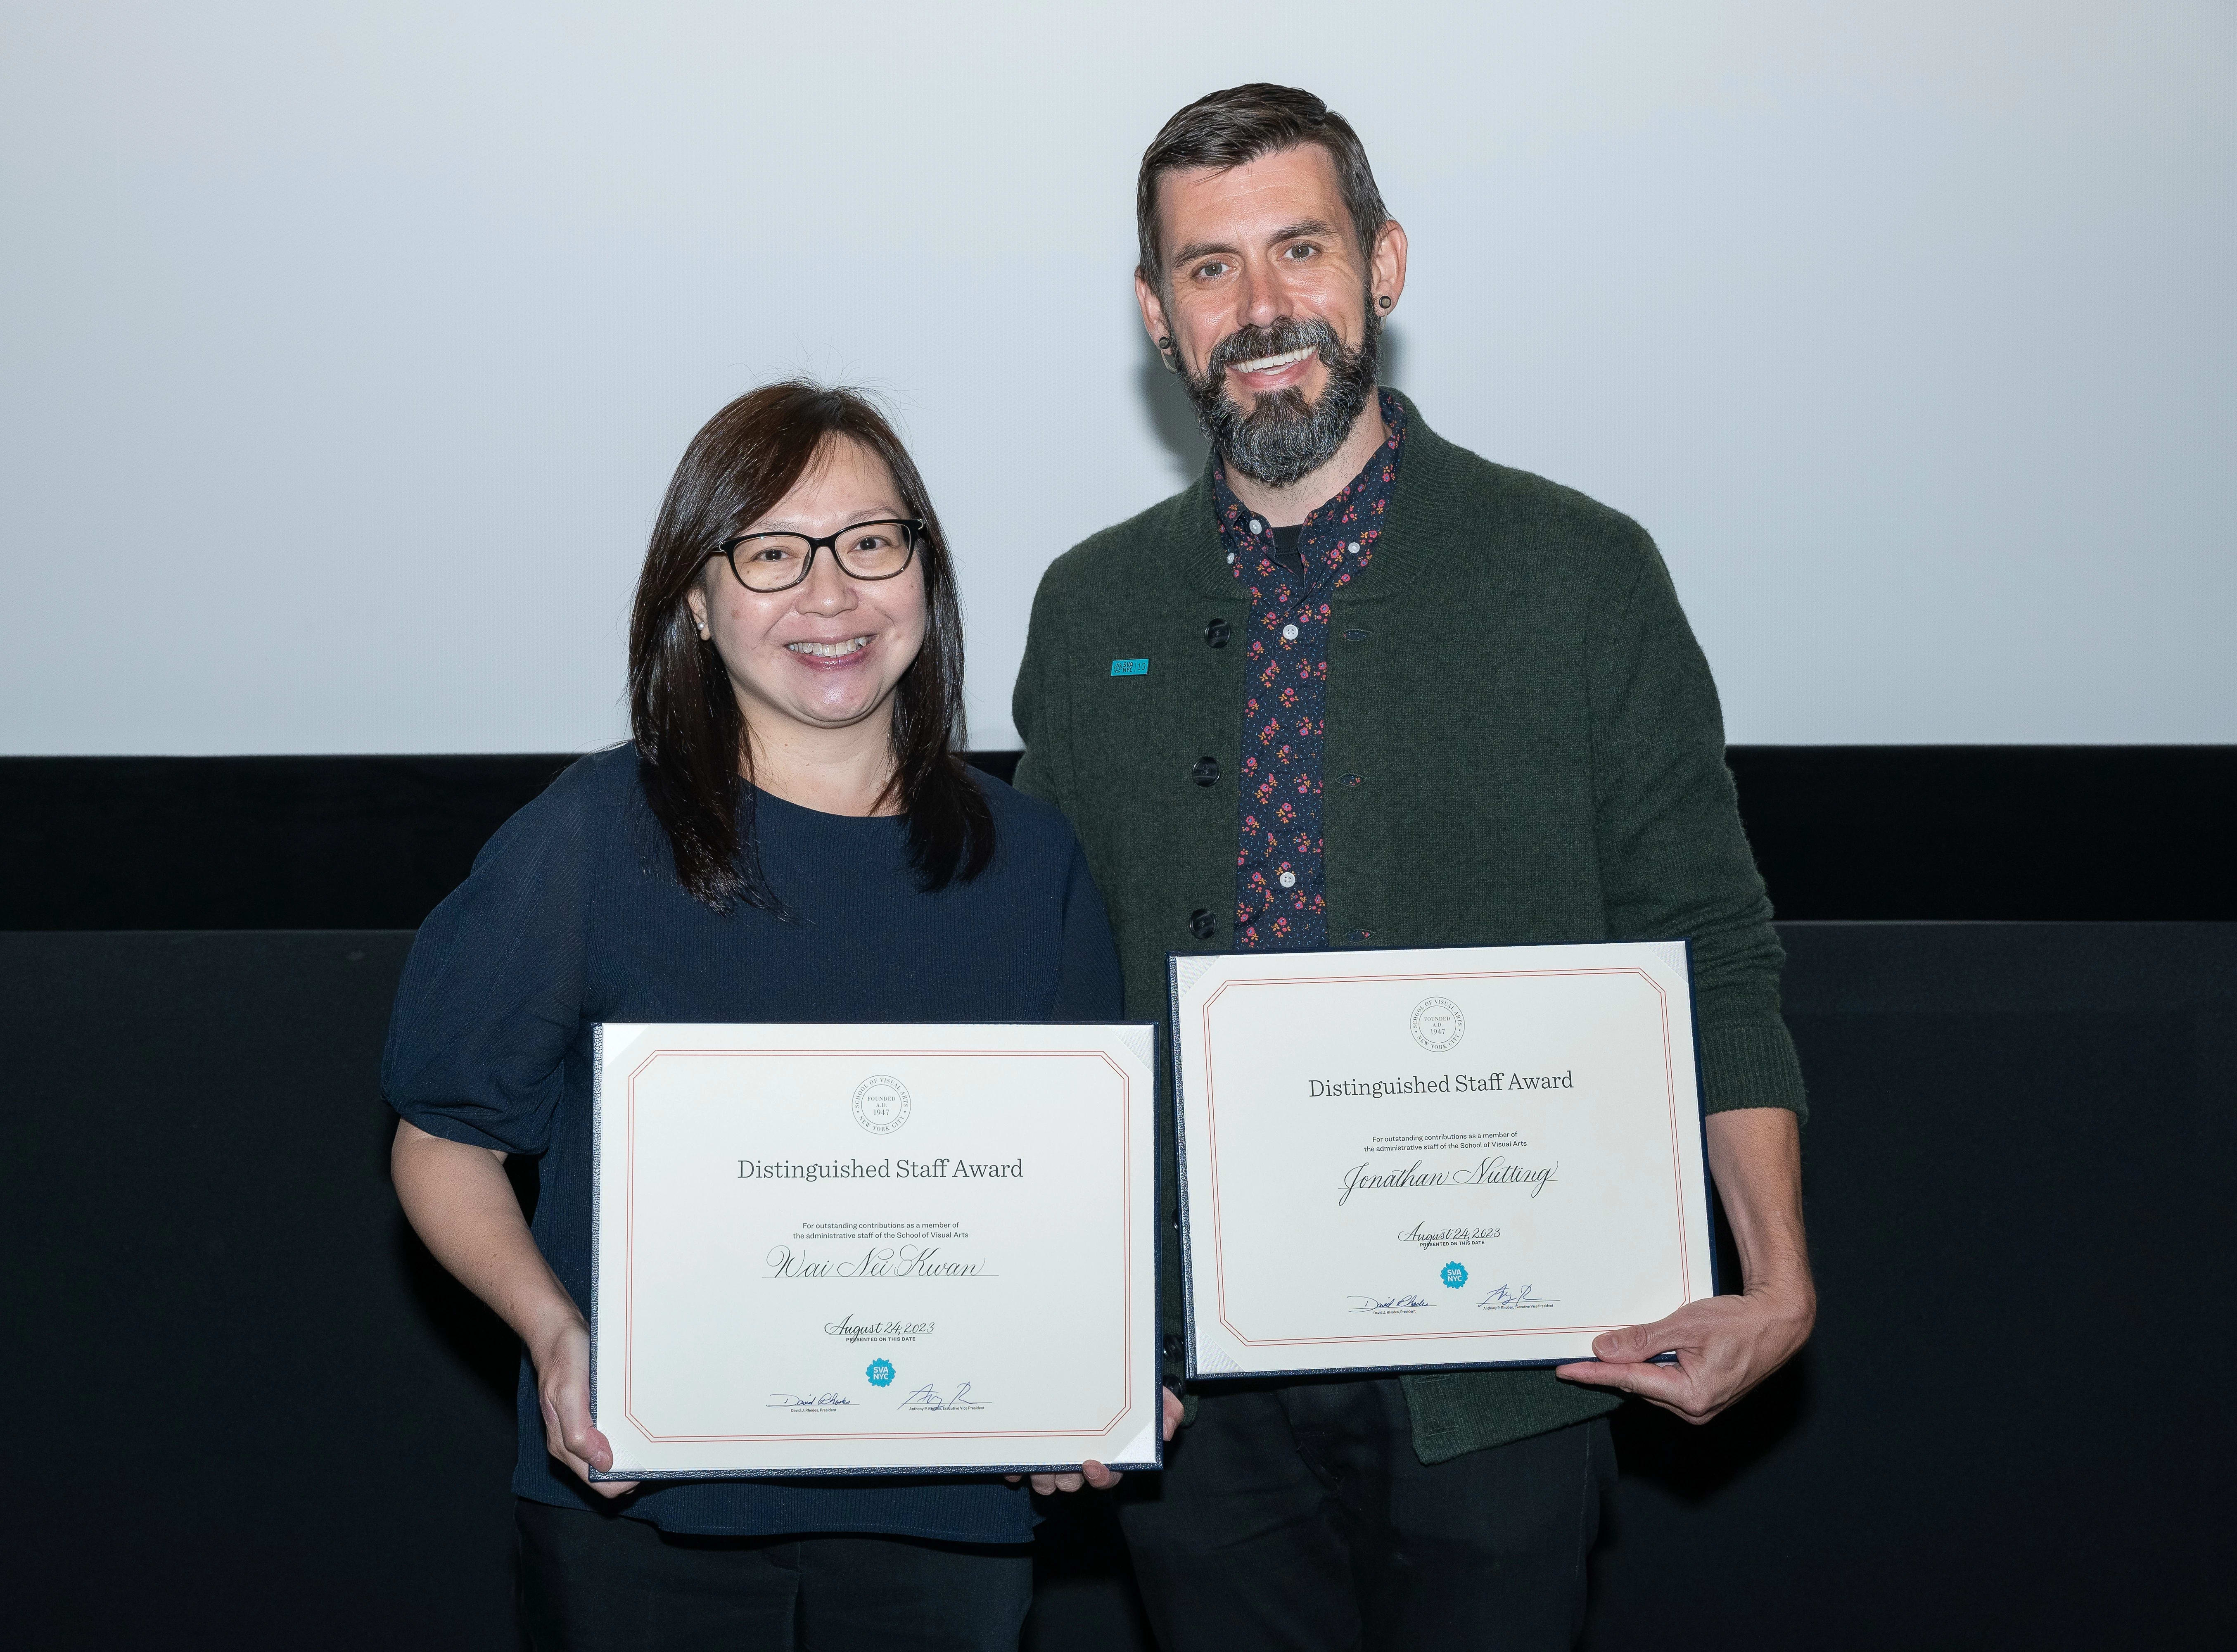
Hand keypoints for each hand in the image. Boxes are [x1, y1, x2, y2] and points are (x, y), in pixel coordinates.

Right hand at [529, 1313, 637, 1496]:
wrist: (557, 1331)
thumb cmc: (564, 1359)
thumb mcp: (567, 1393)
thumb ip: (578, 1433)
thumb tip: (602, 1465)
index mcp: (564, 1445)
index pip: (599, 1483)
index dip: (624, 1480)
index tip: (646, 1464)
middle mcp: (572, 1444)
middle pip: (608, 1475)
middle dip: (631, 1468)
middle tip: (654, 1448)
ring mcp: (582, 1430)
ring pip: (612, 1457)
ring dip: (631, 1452)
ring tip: (651, 1435)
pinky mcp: (591, 1416)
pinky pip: (611, 1437)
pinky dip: (627, 1435)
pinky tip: (639, 1422)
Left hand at [1007, 1387, 1182, 1493]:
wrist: (1082, 1357)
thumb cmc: (1117, 1384)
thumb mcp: (1145, 1390)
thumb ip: (1165, 1407)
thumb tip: (1169, 1428)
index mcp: (1105, 1451)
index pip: (1107, 1476)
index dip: (1102, 1477)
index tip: (1092, 1465)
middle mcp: (1077, 1456)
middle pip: (1073, 1482)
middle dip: (1067, 1479)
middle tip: (1061, 1466)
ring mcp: (1052, 1454)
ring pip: (1046, 1480)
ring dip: (1041, 1476)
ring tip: (1037, 1461)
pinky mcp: (1028, 1449)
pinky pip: (1019, 1466)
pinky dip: (1015, 1467)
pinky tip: (1012, 1462)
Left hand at [1553, 1279, 1812, 1423]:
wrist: (1777, 1323)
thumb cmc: (1738, 1322)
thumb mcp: (1684, 1325)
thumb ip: (1642, 1339)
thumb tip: (1604, 1350)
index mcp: (1690, 1395)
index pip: (1628, 1381)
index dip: (1593, 1374)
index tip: (1565, 1371)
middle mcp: (1695, 1409)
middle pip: (1638, 1385)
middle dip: (1613, 1368)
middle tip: (1584, 1351)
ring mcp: (1702, 1407)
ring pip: (1652, 1385)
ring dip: (1635, 1367)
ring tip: (1622, 1345)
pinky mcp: (1705, 1398)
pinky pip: (1668, 1384)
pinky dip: (1653, 1368)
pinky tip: (1648, 1352)